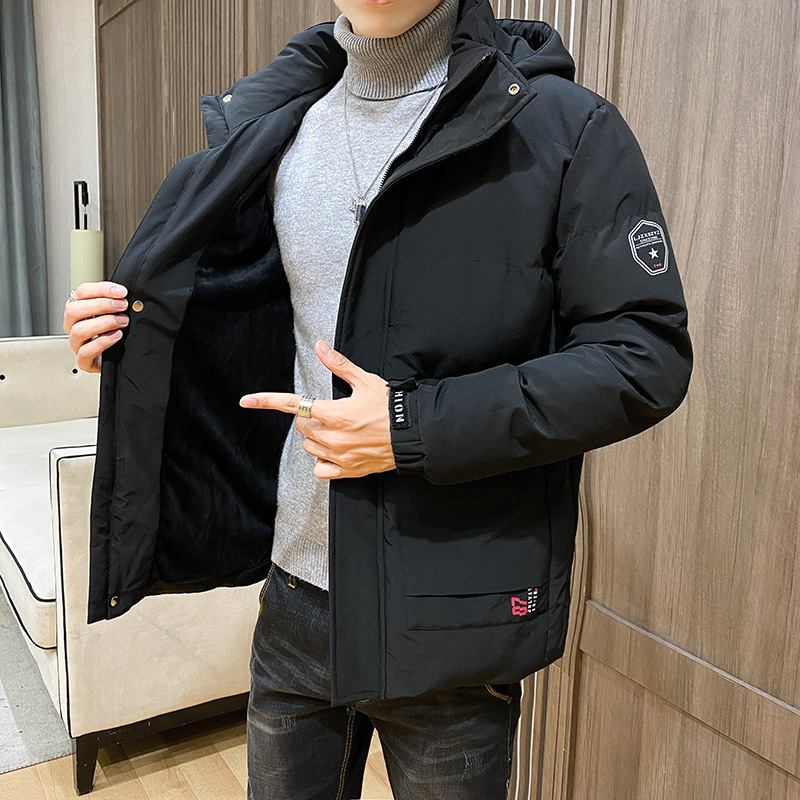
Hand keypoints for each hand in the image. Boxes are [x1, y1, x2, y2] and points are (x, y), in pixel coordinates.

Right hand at [63, 281, 128, 372]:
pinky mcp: (84, 361)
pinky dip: (102, 342)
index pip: (81, 292)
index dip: (101, 290)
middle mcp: (73, 325)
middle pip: (74, 310)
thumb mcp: (115, 313)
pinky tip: (117, 335)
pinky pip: (85, 352)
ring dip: (104, 323)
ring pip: (78, 330)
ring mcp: (76, 343)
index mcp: (78, 309)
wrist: (119, 357)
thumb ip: (115, 302)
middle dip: (101, 305)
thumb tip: (124, 294)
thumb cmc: (114, 332)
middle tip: (122, 305)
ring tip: (123, 321)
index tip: (121, 292)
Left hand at [239, 339, 394, 479]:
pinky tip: (336, 451)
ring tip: (339, 430)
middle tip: (332, 412)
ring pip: (310, 446)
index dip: (267, 401)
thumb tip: (320, 346)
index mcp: (333, 413)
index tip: (246, 400)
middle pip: (302, 426)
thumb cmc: (391, 407)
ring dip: (317, 437)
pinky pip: (320, 469)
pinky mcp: (347, 471)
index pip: (293, 405)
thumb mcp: (366, 381)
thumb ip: (338, 365)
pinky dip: (323, 460)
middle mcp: (332, 436)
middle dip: (312, 417)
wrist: (413, 434)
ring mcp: (338, 456)